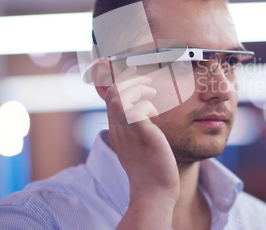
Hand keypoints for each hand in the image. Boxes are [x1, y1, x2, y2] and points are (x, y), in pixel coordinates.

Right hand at [105, 66, 179, 205]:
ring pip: (120, 98)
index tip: (133, 72)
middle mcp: (119, 130)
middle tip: (147, 81)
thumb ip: (138, 126)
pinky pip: (137, 111)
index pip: (110, 97)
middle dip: (129, 79)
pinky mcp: (143, 136)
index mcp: (117, 129)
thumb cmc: (151, 168)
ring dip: (137, 89)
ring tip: (152, 92)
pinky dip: (146, 106)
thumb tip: (143, 111)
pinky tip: (155, 114)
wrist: (153, 193)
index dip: (120, 80)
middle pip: (113, 93)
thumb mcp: (139, 143)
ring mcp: (128, 133)